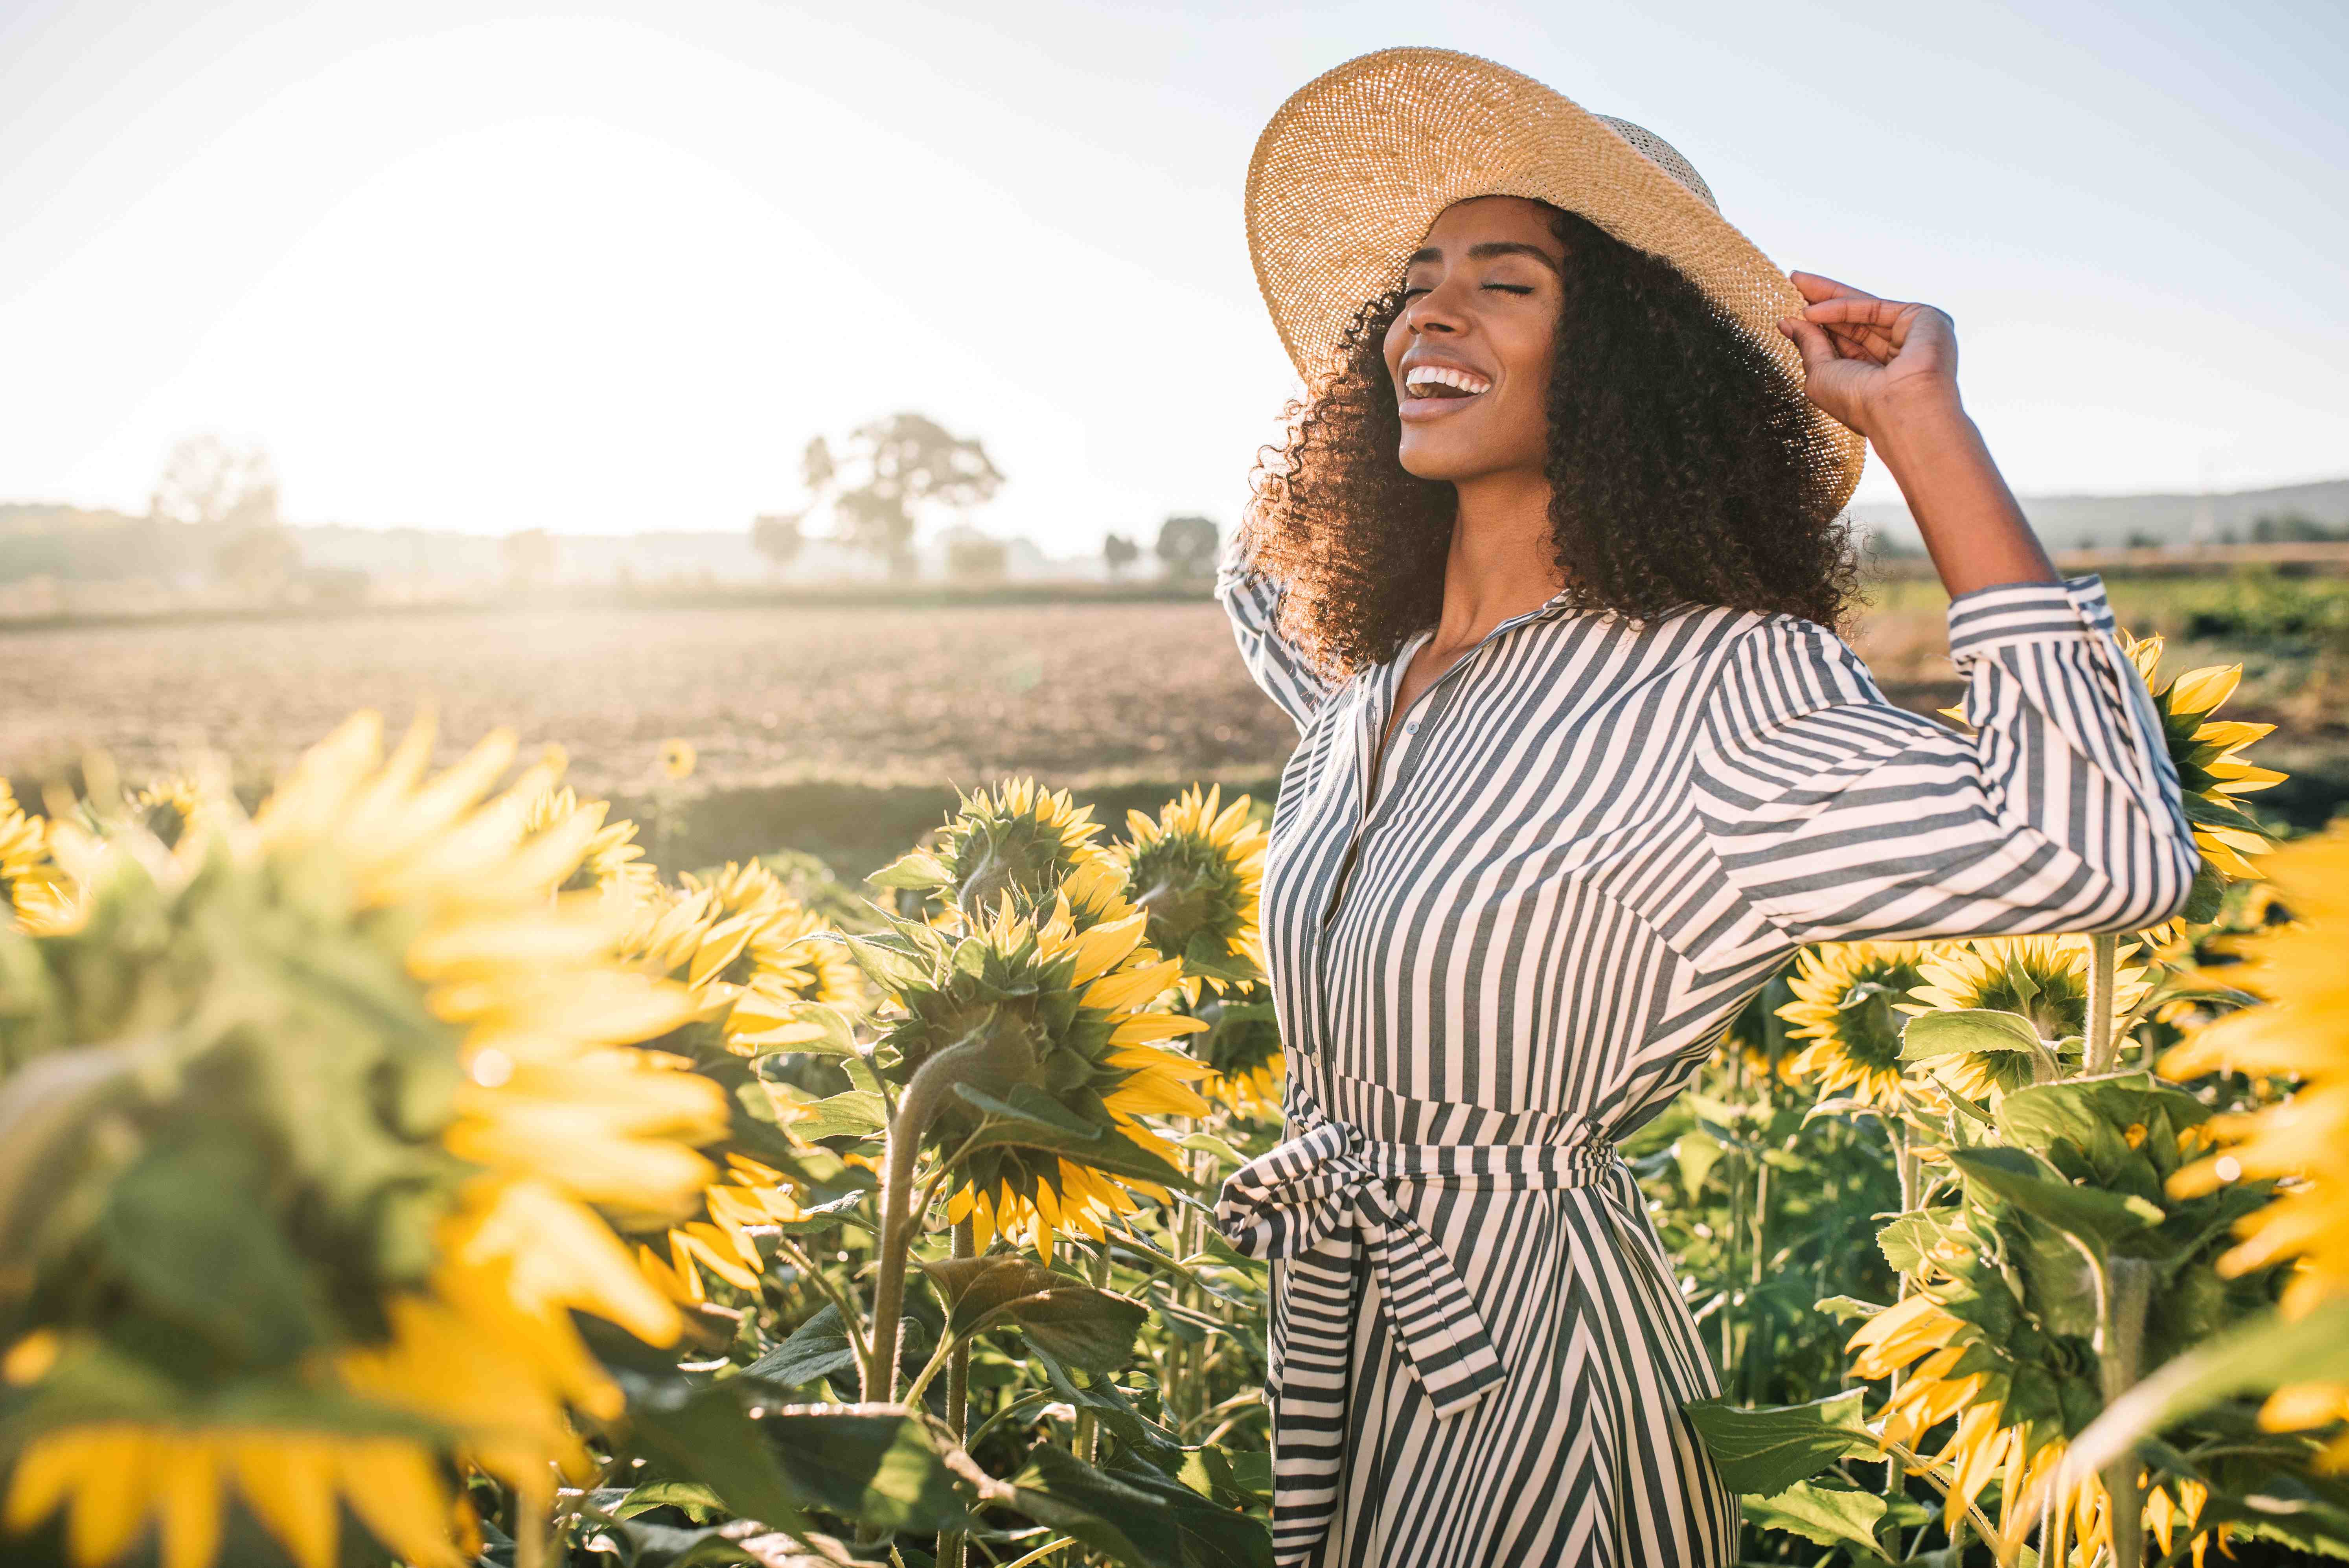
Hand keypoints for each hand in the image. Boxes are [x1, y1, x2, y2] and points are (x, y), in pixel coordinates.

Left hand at [1776, 272, 1959, 440]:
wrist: (1899, 409)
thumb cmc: (1859, 403)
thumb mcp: (1821, 374)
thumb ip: (1809, 345)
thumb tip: (1788, 322)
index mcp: (1874, 375)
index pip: (1843, 342)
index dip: (1817, 325)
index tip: (1789, 310)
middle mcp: (1895, 354)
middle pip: (1853, 321)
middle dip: (1822, 301)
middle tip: (1793, 281)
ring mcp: (1910, 335)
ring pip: (1864, 309)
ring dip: (1828, 295)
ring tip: (1796, 282)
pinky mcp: (1922, 318)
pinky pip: (1874, 307)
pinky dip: (1842, 306)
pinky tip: (1812, 309)